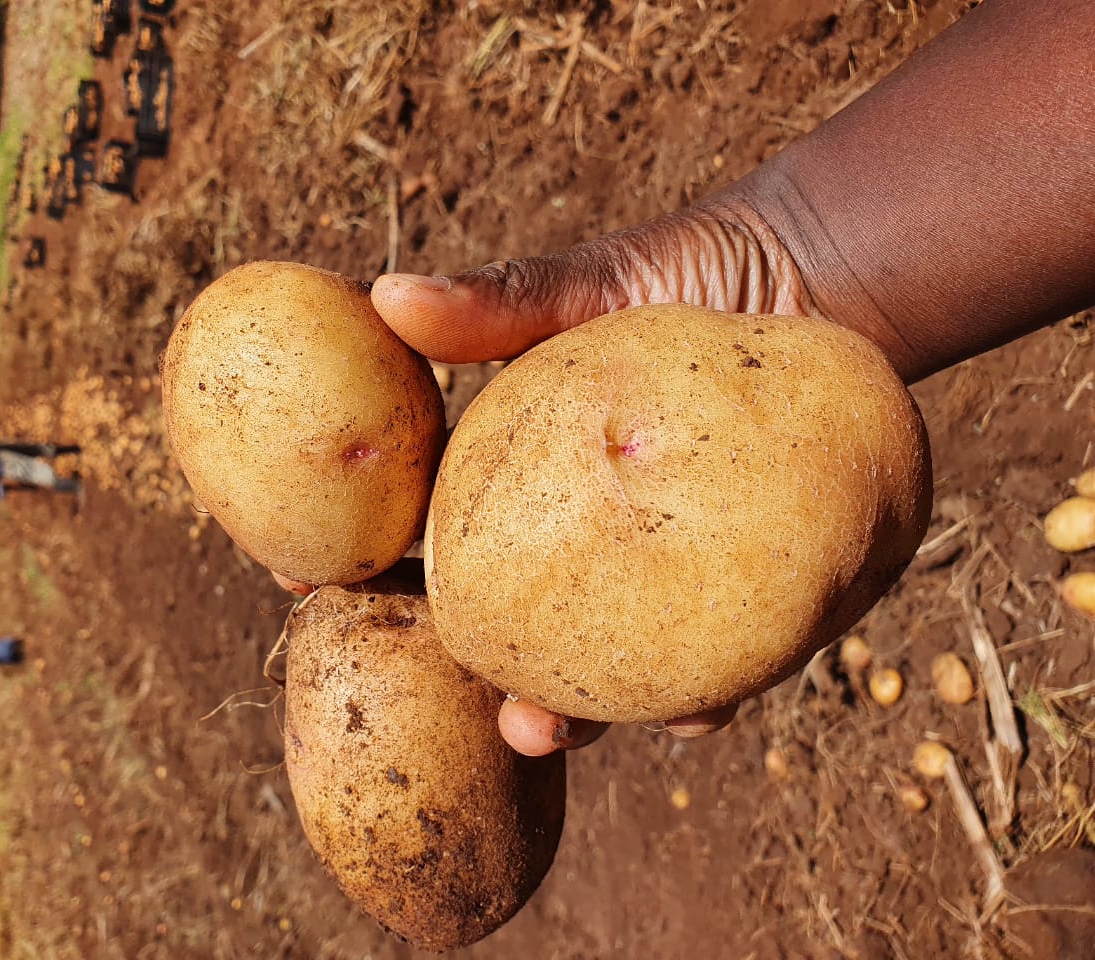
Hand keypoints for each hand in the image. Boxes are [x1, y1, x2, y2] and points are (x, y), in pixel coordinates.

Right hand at [367, 199, 813, 754]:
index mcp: (518, 471)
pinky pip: (715, 662)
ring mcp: (653, 574)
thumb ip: (500, 300)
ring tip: (537, 731)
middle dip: (448, 663)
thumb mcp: (589, 281)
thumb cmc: (688, 274)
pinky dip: (702, 696)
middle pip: (495, 617)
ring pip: (592, 664)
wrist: (819, 278)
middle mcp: (576, 537)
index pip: (415, 520)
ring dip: (562, 712)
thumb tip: (386, 294)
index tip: (297, 573)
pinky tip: (695, 714)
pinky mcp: (742, 593)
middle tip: (409, 684)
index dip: (351, 553)